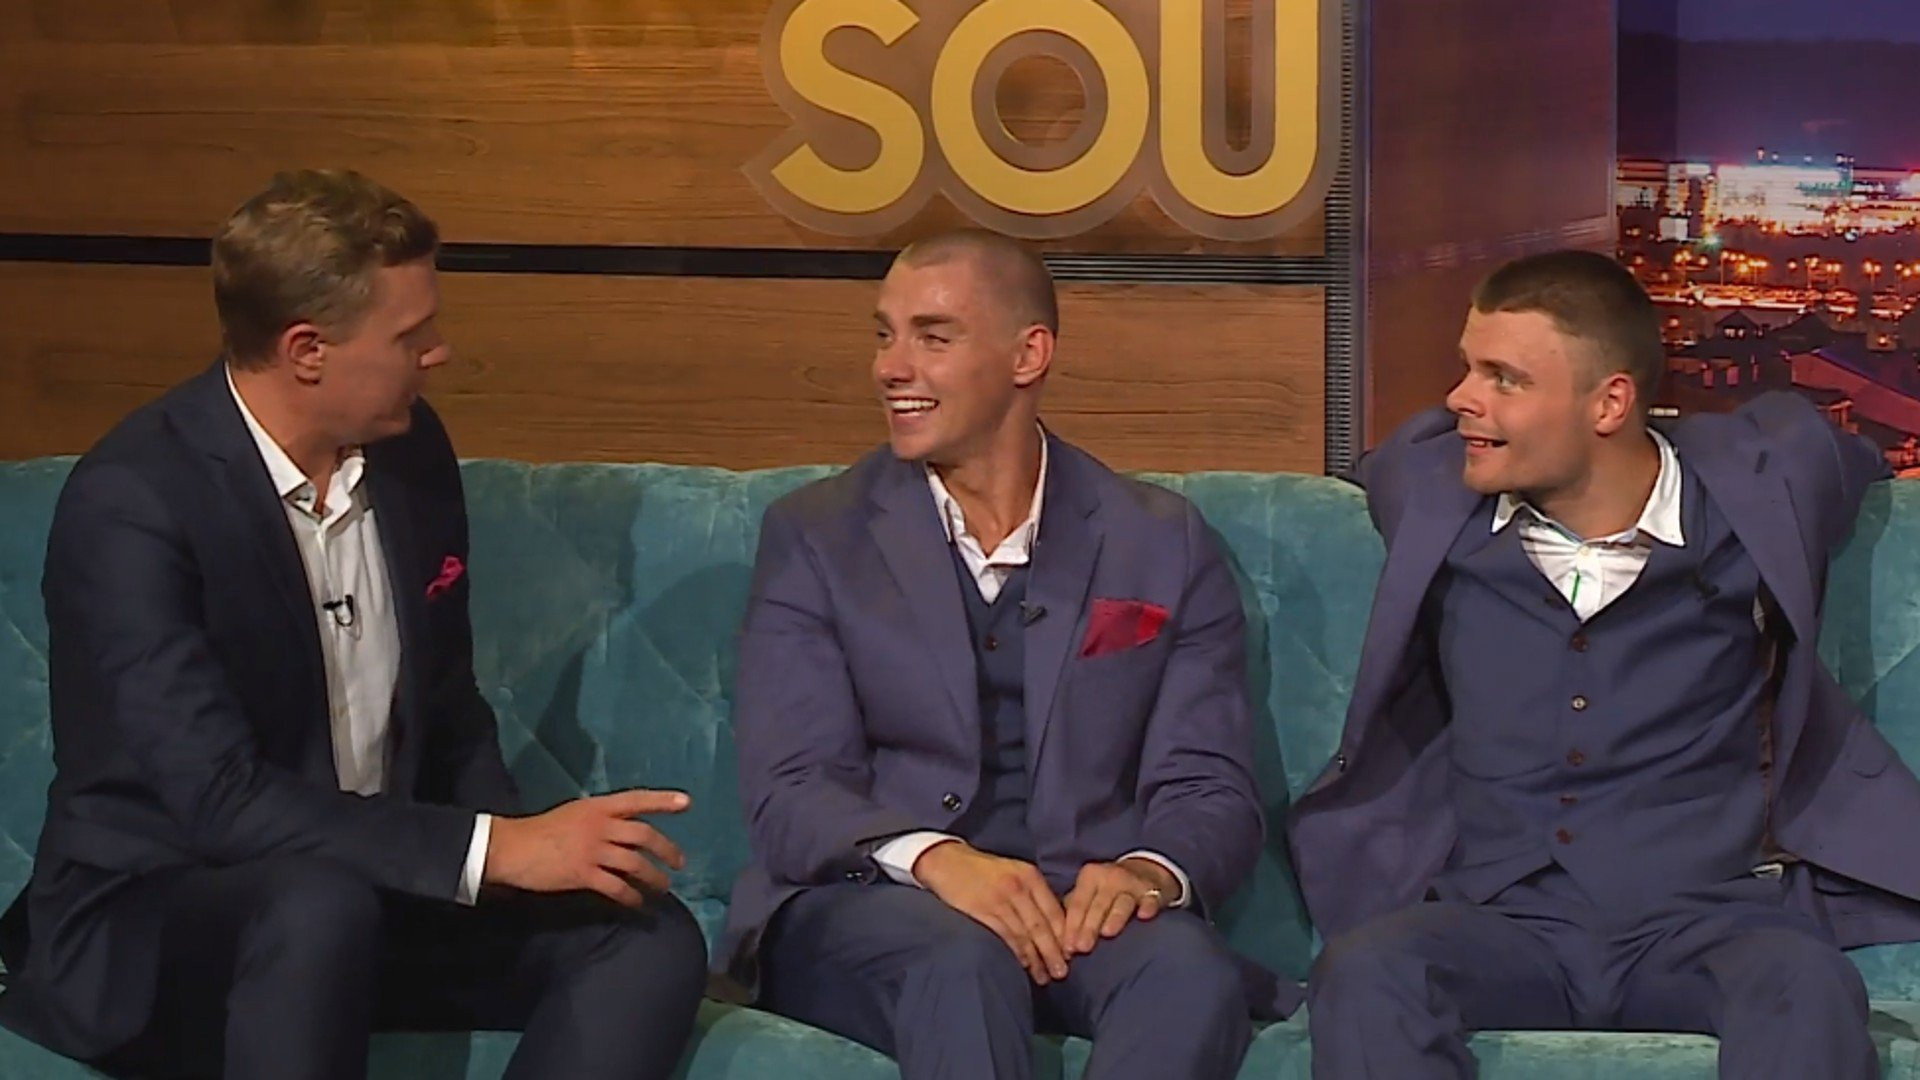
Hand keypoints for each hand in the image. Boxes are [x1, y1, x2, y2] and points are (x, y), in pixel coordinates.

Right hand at [483, 789, 689, 906]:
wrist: (512, 848)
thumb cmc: (542, 830)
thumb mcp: (574, 814)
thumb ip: (601, 818)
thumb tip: (624, 830)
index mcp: (597, 807)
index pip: (636, 800)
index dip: (662, 801)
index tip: (686, 803)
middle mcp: (599, 825)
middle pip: (643, 835)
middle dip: (666, 849)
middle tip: (679, 863)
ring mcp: (592, 850)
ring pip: (634, 863)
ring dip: (653, 877)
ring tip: (663, 888)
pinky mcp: (583, 874)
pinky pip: (616, 887)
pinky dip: (630, 897)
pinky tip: (636, 903)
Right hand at [912, 841, 1070, 984]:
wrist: (947, 861)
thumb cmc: (984, 870)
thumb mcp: (1014, 873)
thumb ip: (1033, 894)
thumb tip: (1054, 926)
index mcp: (1031, 876)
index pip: (1055, 911)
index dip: (1065, 936)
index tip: (1072, 955)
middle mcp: (1018, 887)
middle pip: (1042, 926)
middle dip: (1054, 952)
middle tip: (1062, 973)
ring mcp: (1000, 900)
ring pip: (1025, 935)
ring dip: (1036, 959)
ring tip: (1044, 977)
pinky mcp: (982, 911)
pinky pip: (1006, 937)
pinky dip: (1017, 954)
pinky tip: (1023, 966)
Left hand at [1061, 858, 1174, 954]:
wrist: (1146, 872)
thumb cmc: (1108, 890)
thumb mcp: (1089, 893)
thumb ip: (1074, 912)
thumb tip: (1059, 942)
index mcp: (1090, 877)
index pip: (1078, 904)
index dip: (1071, 926)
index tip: (1067, 948)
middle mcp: (1110, 877)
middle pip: (1098, 905)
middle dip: (1089, 927)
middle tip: (1082, 948)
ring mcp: (1132, 883)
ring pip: (1122, 903)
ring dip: (1114, 917)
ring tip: (1107, 933)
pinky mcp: (1153, 891)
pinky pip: (1151, 899)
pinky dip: (1148, 906)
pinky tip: (1145, 915)